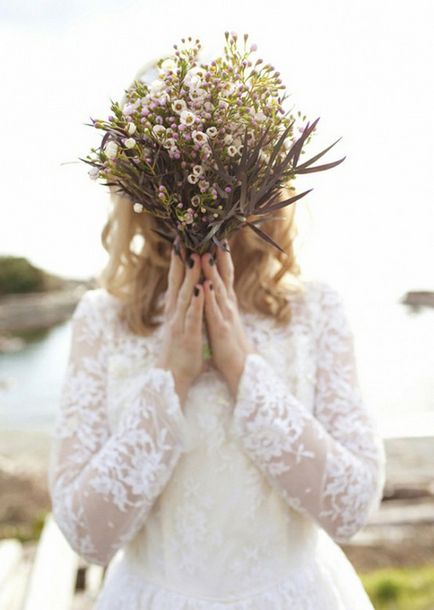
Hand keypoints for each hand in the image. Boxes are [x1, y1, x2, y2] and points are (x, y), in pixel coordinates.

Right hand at [155, 248, 203, 407]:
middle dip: (181, 260)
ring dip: (190, 276)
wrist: (173, 376)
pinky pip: (193, 316)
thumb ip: (182, 304)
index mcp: (175, 308)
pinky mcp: (189, 335)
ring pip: (185, 295)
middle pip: (177, 281)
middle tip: (183, 238)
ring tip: (195, 257)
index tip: (180, 239)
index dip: (178, 259)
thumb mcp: (180, 322)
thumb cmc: (180, 348)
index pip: (176, 279)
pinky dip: (196, 302)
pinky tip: (200, 290)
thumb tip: (186, 287)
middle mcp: (175, 312)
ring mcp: (181, 323)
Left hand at [201, 242, 256, 398]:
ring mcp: (225, 314)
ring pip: (218, 289)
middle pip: (223, 275)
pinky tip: (205, 286)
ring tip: (205, 255)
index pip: (223, 272)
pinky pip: (214, 310)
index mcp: (225, 299)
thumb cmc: (228, 338)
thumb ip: (219, 296)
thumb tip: (212, 279)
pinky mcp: (221, 328)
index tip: (214, 234)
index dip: (219, 254)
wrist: (239, 363)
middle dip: (217, 255)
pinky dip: (210, 298)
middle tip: (212, 234)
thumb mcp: (223, 312)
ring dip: (212, 272)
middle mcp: (227, 303)